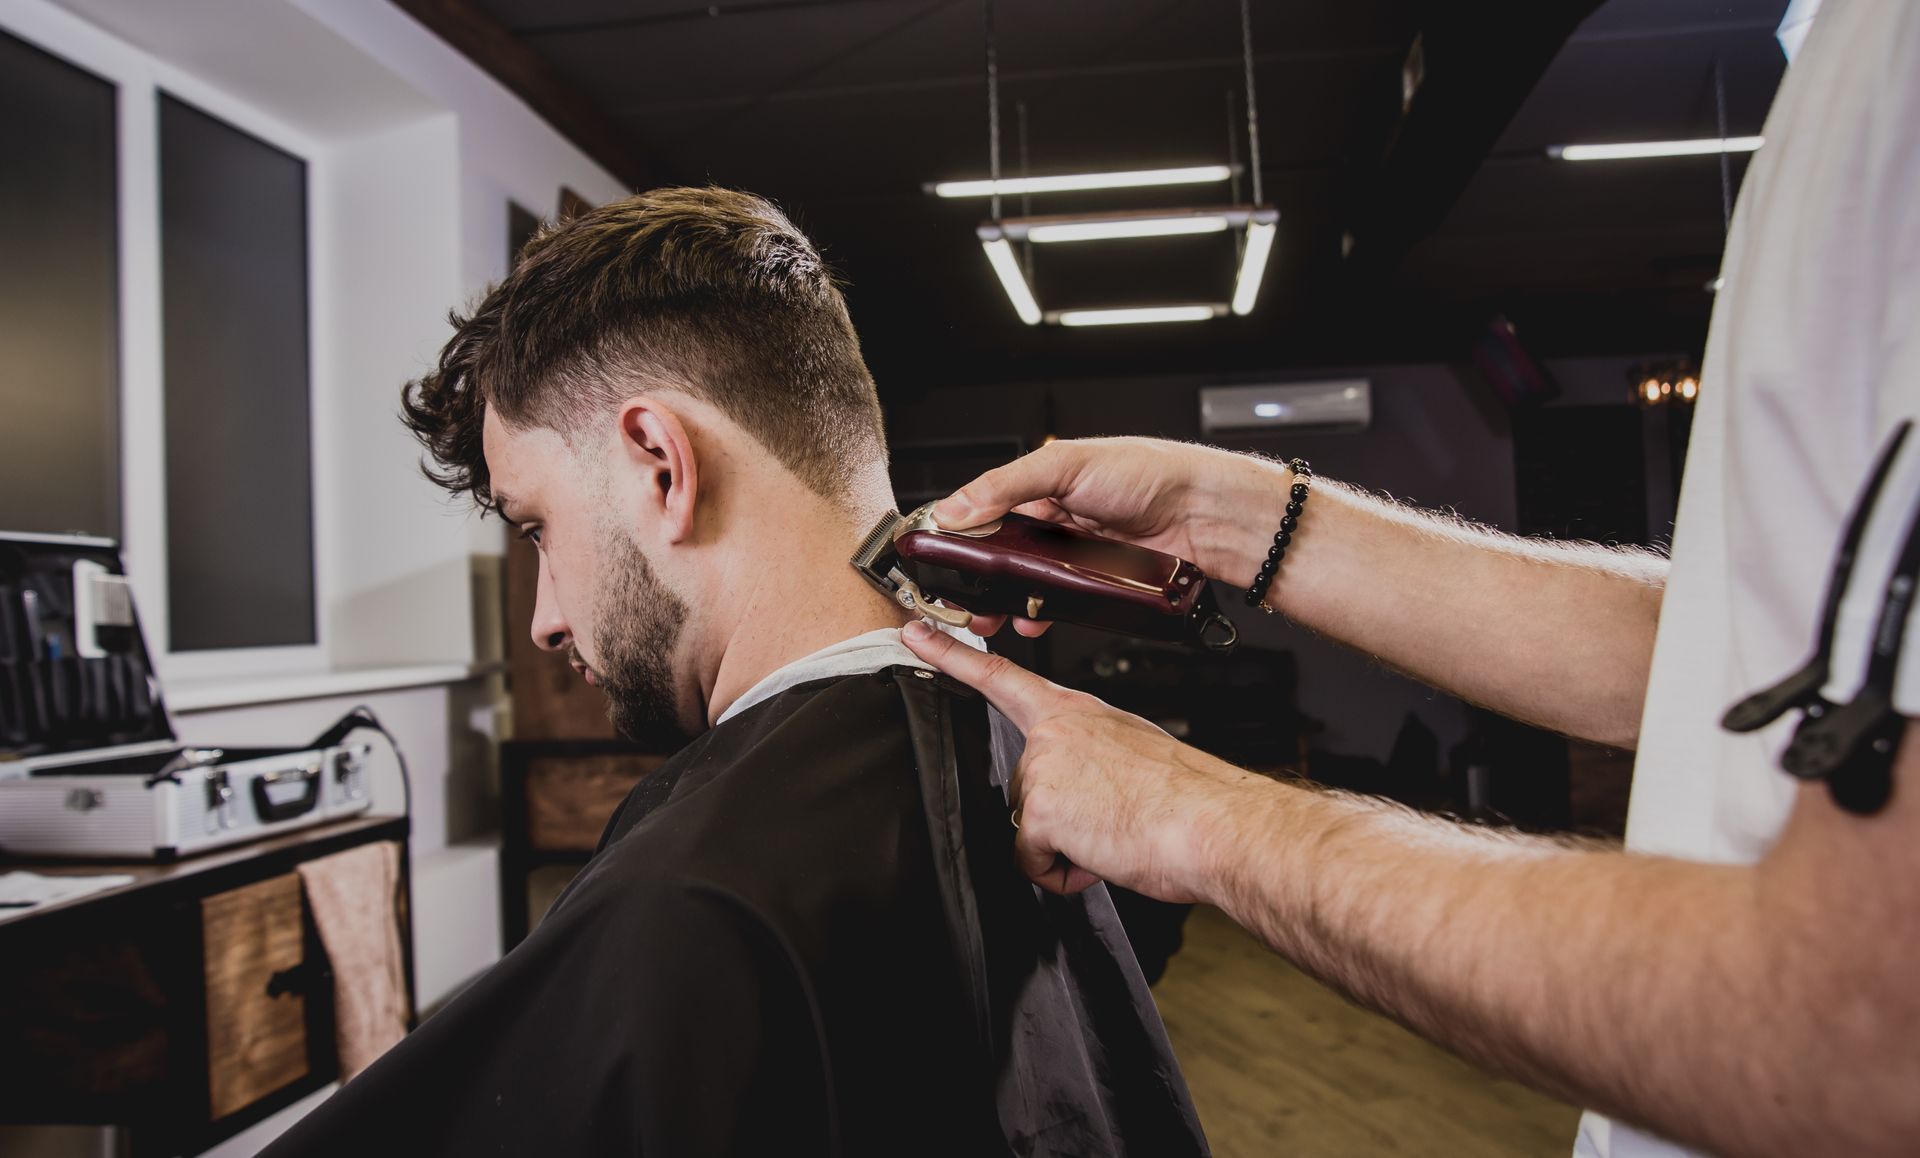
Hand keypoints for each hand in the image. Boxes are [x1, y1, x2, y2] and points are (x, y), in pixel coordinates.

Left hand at [901, 619, 1268, 901]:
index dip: (950, 655)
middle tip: (1111, 816)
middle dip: (1059, 816)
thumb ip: (1092, 755)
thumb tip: (1085, 787)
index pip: (1001, 676)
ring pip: (1030, 826)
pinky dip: (1064, 873)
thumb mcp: (1134, 751)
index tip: (915, 634)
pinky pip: (1033, 861)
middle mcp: (1054, 733)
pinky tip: (1101, 856)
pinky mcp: (1042, 810)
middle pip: (1023, 787)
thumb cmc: (1186, 797)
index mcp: (1077, 711)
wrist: (1211, 823)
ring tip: (1114, 833)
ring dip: (1067, 845)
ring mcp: (1044, 768)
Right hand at [932, 437, 1284, 636]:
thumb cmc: (1150, 473)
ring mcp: (1076, 553)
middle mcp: (1057, 518)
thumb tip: (957, 507)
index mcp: (1043, 483)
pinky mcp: (1096, 583)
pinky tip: (1033, 619)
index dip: (961, 533)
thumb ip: (1006, 485)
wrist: (1205, 514)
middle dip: (978, 578)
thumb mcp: (1066, 465)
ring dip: (1005, 601)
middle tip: (960, 597)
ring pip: (1027, 582)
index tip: (939, 556)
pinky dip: (1041, 613)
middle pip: (1001, 553)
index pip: (986, 508)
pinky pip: (1059, 602)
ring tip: (990, 617)